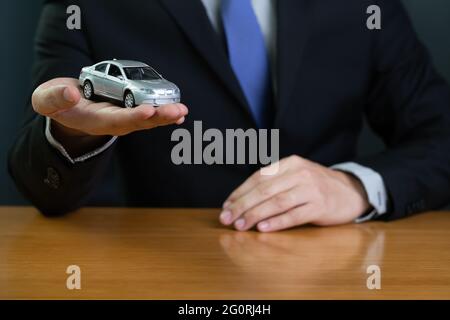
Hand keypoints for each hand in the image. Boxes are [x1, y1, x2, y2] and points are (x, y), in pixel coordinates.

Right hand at [32, 78, 187, 153]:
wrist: (66, 108)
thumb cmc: (57, 103)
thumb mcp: (47, 100)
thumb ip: (55, 98)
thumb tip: (71, 94)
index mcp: (94, 119)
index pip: (116, 120)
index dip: (132, 116)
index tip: (147, 111)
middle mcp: (112, 121)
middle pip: (138, 122)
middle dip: (158, 117)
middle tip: (177, 111)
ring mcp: (122, 117)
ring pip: (147, 119)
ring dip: (166, 115)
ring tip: (182, 111)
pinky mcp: (128, 111)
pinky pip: (149, 114)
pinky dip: (164, 113)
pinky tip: (180, 113)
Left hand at [220, 155, 370, 231]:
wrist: (351, 191)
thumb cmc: (315, 186)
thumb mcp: (295, 176)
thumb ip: (274, 183)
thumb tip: (241, 201)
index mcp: (289, 163)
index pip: (258, 178)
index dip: (239, 192)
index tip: (226, 206)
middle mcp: (299, 173)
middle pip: (264, 190)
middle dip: (242, 205)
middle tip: (227, 219)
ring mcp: (311, 189)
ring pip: (277, 202)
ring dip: (255, 215)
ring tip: (241, 225)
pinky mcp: (320, 206)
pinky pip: (294, 215)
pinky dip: (277, 222)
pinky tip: (263, 228)